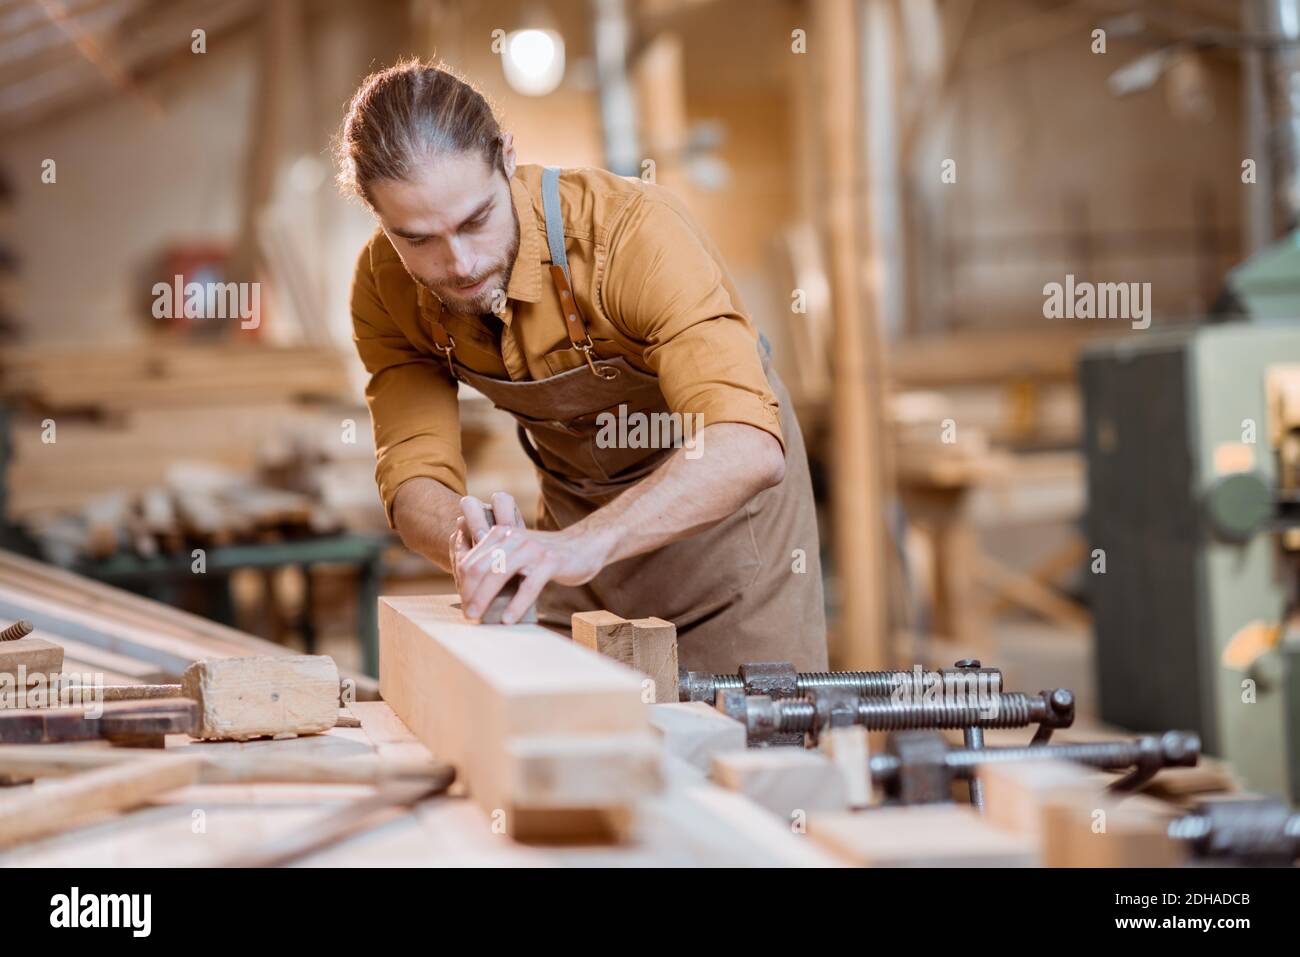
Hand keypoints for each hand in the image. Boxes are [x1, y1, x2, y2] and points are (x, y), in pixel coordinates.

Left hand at [451, 492, 613, 624]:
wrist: (584, 546)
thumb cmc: (546, 557)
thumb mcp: (517, 554)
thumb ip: (495, 565)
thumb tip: (469, 593)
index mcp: (500, 534)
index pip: (471, 561)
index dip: (462, 585)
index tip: (463, 605)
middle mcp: (513, 538)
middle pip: (479, 567)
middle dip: (469, 593)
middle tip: (467, 615)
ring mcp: (532, 549)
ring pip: (499, 574)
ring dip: (485, 599)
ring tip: (478, 617)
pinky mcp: (550, 561)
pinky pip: (528, 586)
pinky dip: (516, 605)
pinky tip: (508, 619)